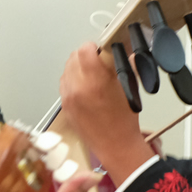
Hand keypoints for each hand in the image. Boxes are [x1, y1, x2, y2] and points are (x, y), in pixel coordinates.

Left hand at [59, 43, 152, 185]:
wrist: (114, 144)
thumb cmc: (125, 119)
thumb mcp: (128, 86)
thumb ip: (120, 65)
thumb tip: (119, 51)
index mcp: (94, 82)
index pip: (84, 50)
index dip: (94, 47)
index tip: (101, 49)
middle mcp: (77, 88)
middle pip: (73, 57)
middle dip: (86, 56)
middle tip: (98, 61)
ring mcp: (67, 97)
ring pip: (66, 69)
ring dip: (77, 67)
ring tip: (92, 73)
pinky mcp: (64, 105)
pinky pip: (64, 83)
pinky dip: (72, 79)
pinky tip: (84, 85)